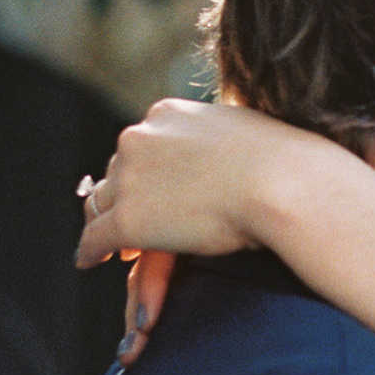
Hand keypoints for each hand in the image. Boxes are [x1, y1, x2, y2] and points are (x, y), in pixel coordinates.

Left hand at [77, 100, 315, 359]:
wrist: (284, 186)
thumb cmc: (286, 165)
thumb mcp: (249, 136)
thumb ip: (227, 143)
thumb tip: (233, 157)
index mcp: (168, 113)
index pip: (144, 143)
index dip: (144, 170)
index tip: (149, 187)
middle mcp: (141, 137)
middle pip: (119, 170)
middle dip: (124, 193)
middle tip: (127, 216)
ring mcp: (130, 177)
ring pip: (104, 202)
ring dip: (105, 221)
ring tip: (109, 245)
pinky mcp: (127, 219)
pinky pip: (94, 238)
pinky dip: (89, 251)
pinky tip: (89, 261)